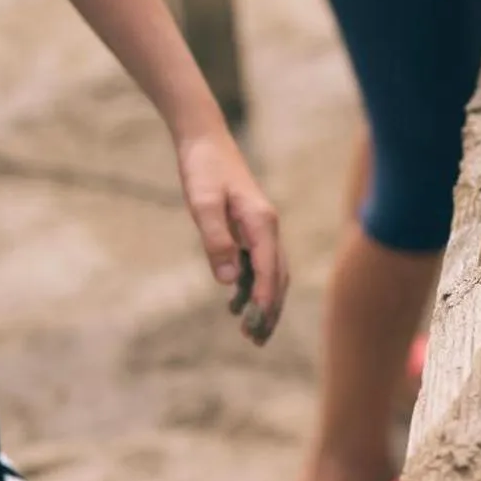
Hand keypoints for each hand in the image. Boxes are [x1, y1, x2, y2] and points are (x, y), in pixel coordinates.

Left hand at [174, 127, 287, 344]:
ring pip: (271, 273)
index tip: (257, 326)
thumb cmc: (203, 168)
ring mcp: (261, 228)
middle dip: (270, 310)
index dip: (265, 300)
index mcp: (261, 222)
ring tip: (251, 332)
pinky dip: (252, 286)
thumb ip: (215, 239)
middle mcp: (267, 227)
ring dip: (264, 302)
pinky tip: (236, 302)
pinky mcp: (249, 228)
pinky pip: (258, 263)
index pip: (269, 270)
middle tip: (257, 341)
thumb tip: (229, 280)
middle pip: (278, 277)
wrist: (204, 139)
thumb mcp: (202, 201)